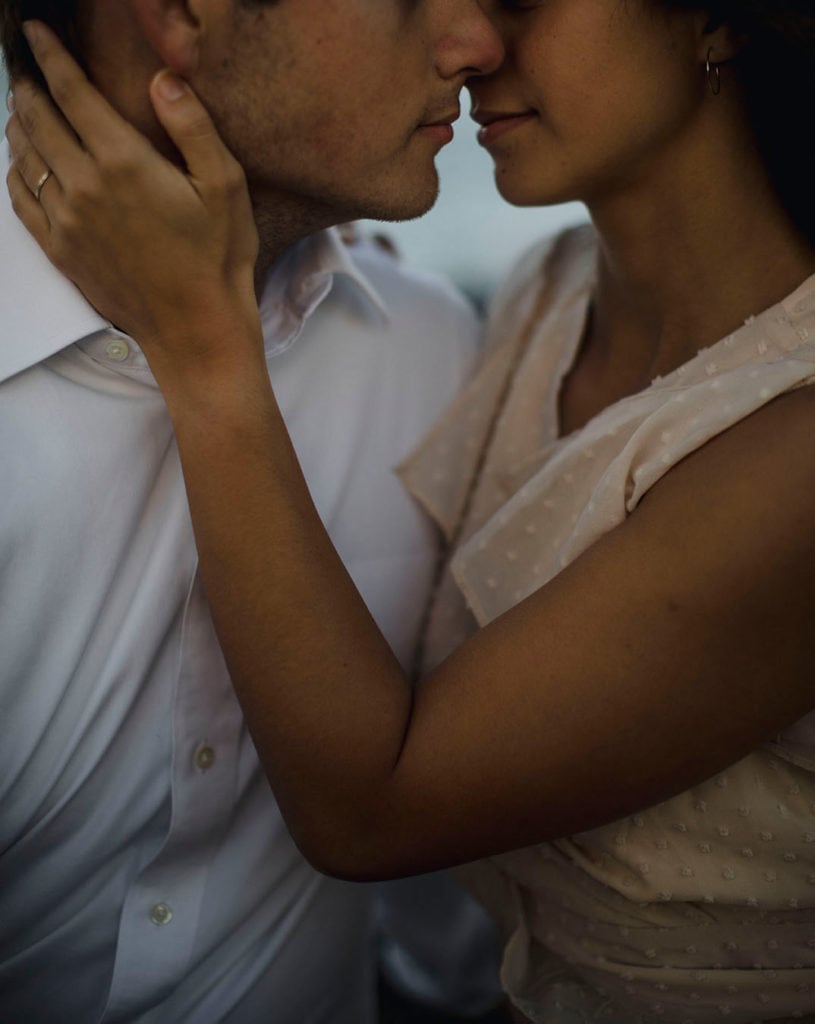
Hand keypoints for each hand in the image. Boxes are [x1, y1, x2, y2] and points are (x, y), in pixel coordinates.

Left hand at [6, 20, 260, 370]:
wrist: (195, 326)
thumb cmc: (216, 257)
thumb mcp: (225, 185)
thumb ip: (193, 125)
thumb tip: (163, 78)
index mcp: (123, 160)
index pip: (70, 91)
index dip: (49, 56)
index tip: (35, 33)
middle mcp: (84, 185)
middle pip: (37, 118)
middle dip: (28, 86)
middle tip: (26, 70)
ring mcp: (67, 220)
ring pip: (23, 156)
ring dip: (18, 125)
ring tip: (23, 112)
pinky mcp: (61, 251)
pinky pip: (21, 200)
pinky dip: (15, 172)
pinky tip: (22, 164)